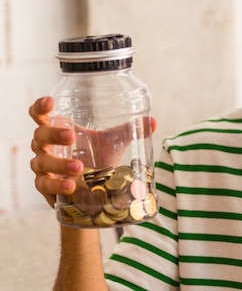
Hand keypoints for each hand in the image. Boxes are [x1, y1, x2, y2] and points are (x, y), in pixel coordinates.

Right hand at [28, 96, 156, 207]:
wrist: (94, 189)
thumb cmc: (98, 157)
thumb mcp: (113, 142)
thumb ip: (129, 131)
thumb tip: (153, 122)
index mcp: (58, 129)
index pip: (40, 114)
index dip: (40, 107)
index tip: (50, 101)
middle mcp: (46, 146)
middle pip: (39, 135)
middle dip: (54, 134)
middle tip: (71, 136)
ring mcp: (43, 166)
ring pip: (42, 162)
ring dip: (60, 164)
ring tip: (80, 168)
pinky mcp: (46, 186)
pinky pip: (45, 185)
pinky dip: (57, 185)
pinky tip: (72, 187)